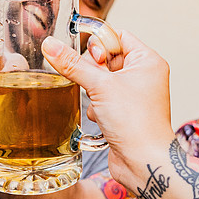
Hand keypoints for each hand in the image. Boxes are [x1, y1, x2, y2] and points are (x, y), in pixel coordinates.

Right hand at [41, 31, 175, 183]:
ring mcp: (134, 95)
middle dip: (93, 72)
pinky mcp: (124, 112)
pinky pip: (101, 99)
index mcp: (147, 61)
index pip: (117, 37)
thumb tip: (50, 45)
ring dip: (93, 92)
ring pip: (100, 80)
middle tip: (93, 83)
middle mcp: (143, 75)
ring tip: (101, 105)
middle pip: (106, 58)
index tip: (89, 58)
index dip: (99, 44)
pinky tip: (101, 118)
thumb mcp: (100, 86)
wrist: (143, 162)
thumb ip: (72, 64)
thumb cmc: (136, 123)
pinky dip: (96, 107)